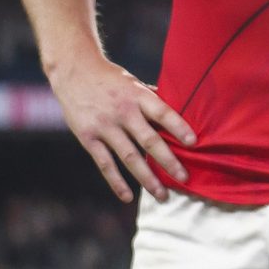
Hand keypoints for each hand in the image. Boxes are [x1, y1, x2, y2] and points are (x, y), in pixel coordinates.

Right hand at [49, 58, 192, 201]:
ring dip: (147, 178)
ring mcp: (104, 126)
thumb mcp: (135, 82)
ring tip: (162, 195)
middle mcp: (123, 111)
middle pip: (149, 140)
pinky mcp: (88, 137)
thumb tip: (181, 112)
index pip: (163, 113)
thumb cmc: (112, 79)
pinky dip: (116, 181)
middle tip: (184, 178)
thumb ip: (153, 100)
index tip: (194, 143)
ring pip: (129, 157)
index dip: (179, 127)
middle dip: (168, 161)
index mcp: (138, 96)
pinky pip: (104, 163)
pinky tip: (128, 196)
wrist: (74, 71)